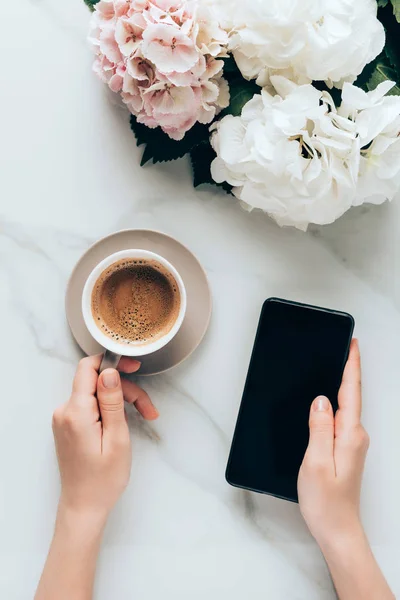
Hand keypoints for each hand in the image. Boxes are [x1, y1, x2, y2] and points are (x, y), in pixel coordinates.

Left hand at [52, 355, 157, 520]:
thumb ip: (112, 402)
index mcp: (76, 412)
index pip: (87, 368)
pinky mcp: (69, 425)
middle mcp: (65, 411)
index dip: (112, 361)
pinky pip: (90, 406)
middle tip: (148, 408)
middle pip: (97, 382)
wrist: (84, 507)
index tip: (134, 366)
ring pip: (96, 394)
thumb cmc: (103, 479)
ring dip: (121, 401)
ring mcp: (65, 419)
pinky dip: (109, 409)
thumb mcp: (117, 438)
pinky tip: (124, 422)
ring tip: (144, 417)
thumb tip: (109, 372)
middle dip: (125, 389)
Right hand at [298, 339, 368, 547]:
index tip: (352, 344)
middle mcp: (355, 436)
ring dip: (340, 386)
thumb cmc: (325, 502)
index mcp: (350, 435)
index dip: (351, 366)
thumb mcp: (314, 462)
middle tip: (341, 348)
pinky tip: (325, 401)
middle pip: (351, 396)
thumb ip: (319, 428)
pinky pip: (340, 420)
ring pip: (345, 407)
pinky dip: (334, 404)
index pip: (351, 392)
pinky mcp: (345, 450)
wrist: (337, 530)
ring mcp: (352, 444)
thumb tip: (321, 400)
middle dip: (347, 370)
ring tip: (332, 366)